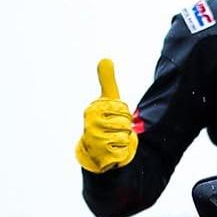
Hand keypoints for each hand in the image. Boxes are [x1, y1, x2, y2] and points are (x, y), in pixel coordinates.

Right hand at [75, 58, 138, 172]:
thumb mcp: (107, 100)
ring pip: (125, 138)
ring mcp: (95, 142)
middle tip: (114, 130)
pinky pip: (122, 151)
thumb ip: (107, 81)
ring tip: (113, 140)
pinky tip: (113, 151)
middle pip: (125, 124)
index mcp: (93, 110)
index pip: (123, 110)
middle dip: (125, 128)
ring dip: (124, 141)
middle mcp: (91, 125)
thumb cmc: (103, 121)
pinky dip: (122, 152)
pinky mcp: (100, 157)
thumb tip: (105, 59)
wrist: (95, 149)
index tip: (114, 116)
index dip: (124, 114)